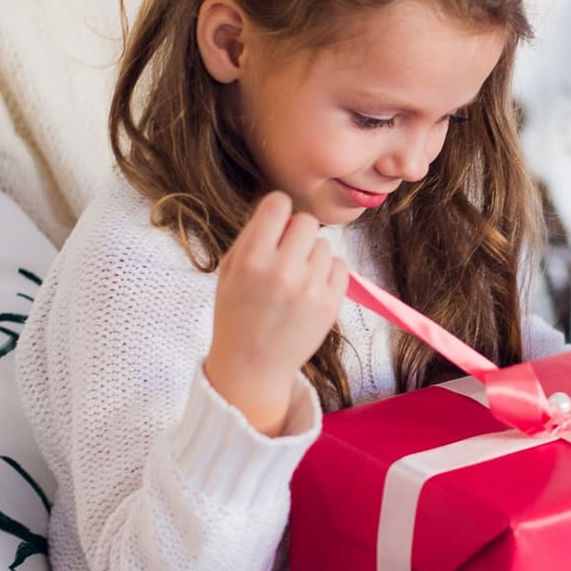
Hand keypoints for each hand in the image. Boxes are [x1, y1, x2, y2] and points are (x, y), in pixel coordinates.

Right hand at [203, 192, 349, 434]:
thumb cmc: (237, 314)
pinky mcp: (330, 305)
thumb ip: (253, 236)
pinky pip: (340, 266)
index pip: (277, 204)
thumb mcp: (229, 271)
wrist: (252, 365)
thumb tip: (282, 206)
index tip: (276, 223)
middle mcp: (282, 271)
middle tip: (287, 253)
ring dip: (312, 255)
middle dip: (297, 232)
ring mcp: (310, 289)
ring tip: (296, 278)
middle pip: (306, 221)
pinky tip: (310, 287)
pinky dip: (328, 272)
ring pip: (325, 245)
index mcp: (252, 260)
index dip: (277, 210)